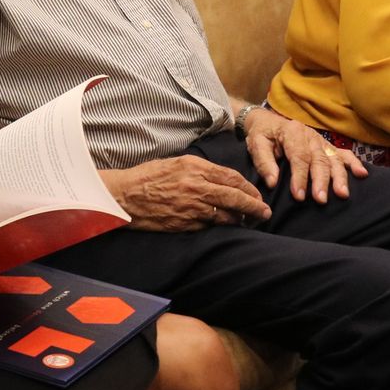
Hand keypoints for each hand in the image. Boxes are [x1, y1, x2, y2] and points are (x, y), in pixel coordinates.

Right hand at [101, 157, 272, 231]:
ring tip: (250, 221)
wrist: (125, 196)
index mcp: (195, 167)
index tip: (257, 194)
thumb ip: (200, 169)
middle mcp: (196, 186)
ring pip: (226, 214)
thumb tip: (222, 178)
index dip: (248, 187)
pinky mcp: (185, 223)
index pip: (232, 177)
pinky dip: (222, 226)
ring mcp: (191, 207)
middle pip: (235, 196)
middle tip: (265, 212)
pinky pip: (210, 225)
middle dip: (254, 206)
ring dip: (241, 218)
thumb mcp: (176, 163)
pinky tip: (228, 227)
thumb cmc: (148, 177)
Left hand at [244, 109, 367, 203]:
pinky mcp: (326, 146)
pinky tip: (361, 174)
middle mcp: (310, 136)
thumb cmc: (262, 135)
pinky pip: (342, 153)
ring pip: (333, 159)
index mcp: (292, 132)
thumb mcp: (256, 144)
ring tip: (342, 193)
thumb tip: (273, 182)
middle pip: (319, 159)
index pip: (299, 157)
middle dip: (321, 181)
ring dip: (339, 177)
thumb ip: (264, 162)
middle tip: (321, 199)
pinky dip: (353, 163)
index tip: (299, 196)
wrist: (267, 121)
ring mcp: (320, 141)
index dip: (300, 177)